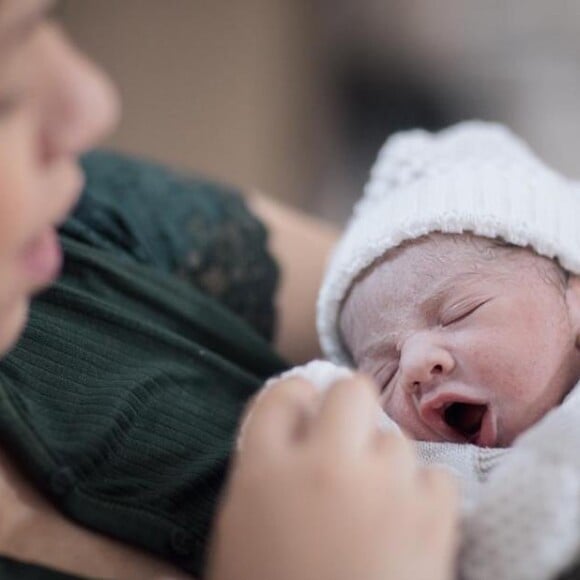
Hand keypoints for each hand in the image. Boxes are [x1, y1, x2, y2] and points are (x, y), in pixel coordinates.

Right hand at [206, 375, 458, 579]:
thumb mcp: (241, 528)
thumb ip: (263, 469)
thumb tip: (296, 427)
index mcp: (266, 470)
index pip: (284, 394)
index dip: (297, 396)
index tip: (306, 407)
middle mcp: (325, 465)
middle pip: (350, 390)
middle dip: (348, 407)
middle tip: (345, 437)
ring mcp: (382, 489)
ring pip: (396, 438)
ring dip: (384, 461)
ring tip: (374, 499)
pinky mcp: (430, 522)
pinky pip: (435, 479)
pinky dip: (423, 495)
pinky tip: (406, 521)